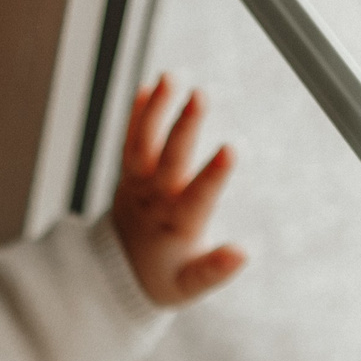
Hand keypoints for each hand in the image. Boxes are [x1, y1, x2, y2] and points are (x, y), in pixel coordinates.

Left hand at [111, 74, 245, 306]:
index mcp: (177, 226)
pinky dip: (138, 114)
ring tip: (173, 75)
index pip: (198, 197)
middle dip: (185, 127)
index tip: (232, 148)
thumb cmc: (163, 279)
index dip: (214, 174)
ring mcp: (137, 185)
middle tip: (201, 94)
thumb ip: (216, 269)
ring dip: (157, 109)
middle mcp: (155, 200)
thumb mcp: (190, 285)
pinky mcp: (128, 175)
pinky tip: (151, 85)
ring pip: (144, 143)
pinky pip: (130, 141)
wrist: (114, 276)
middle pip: (169, 159)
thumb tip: (246, 251)